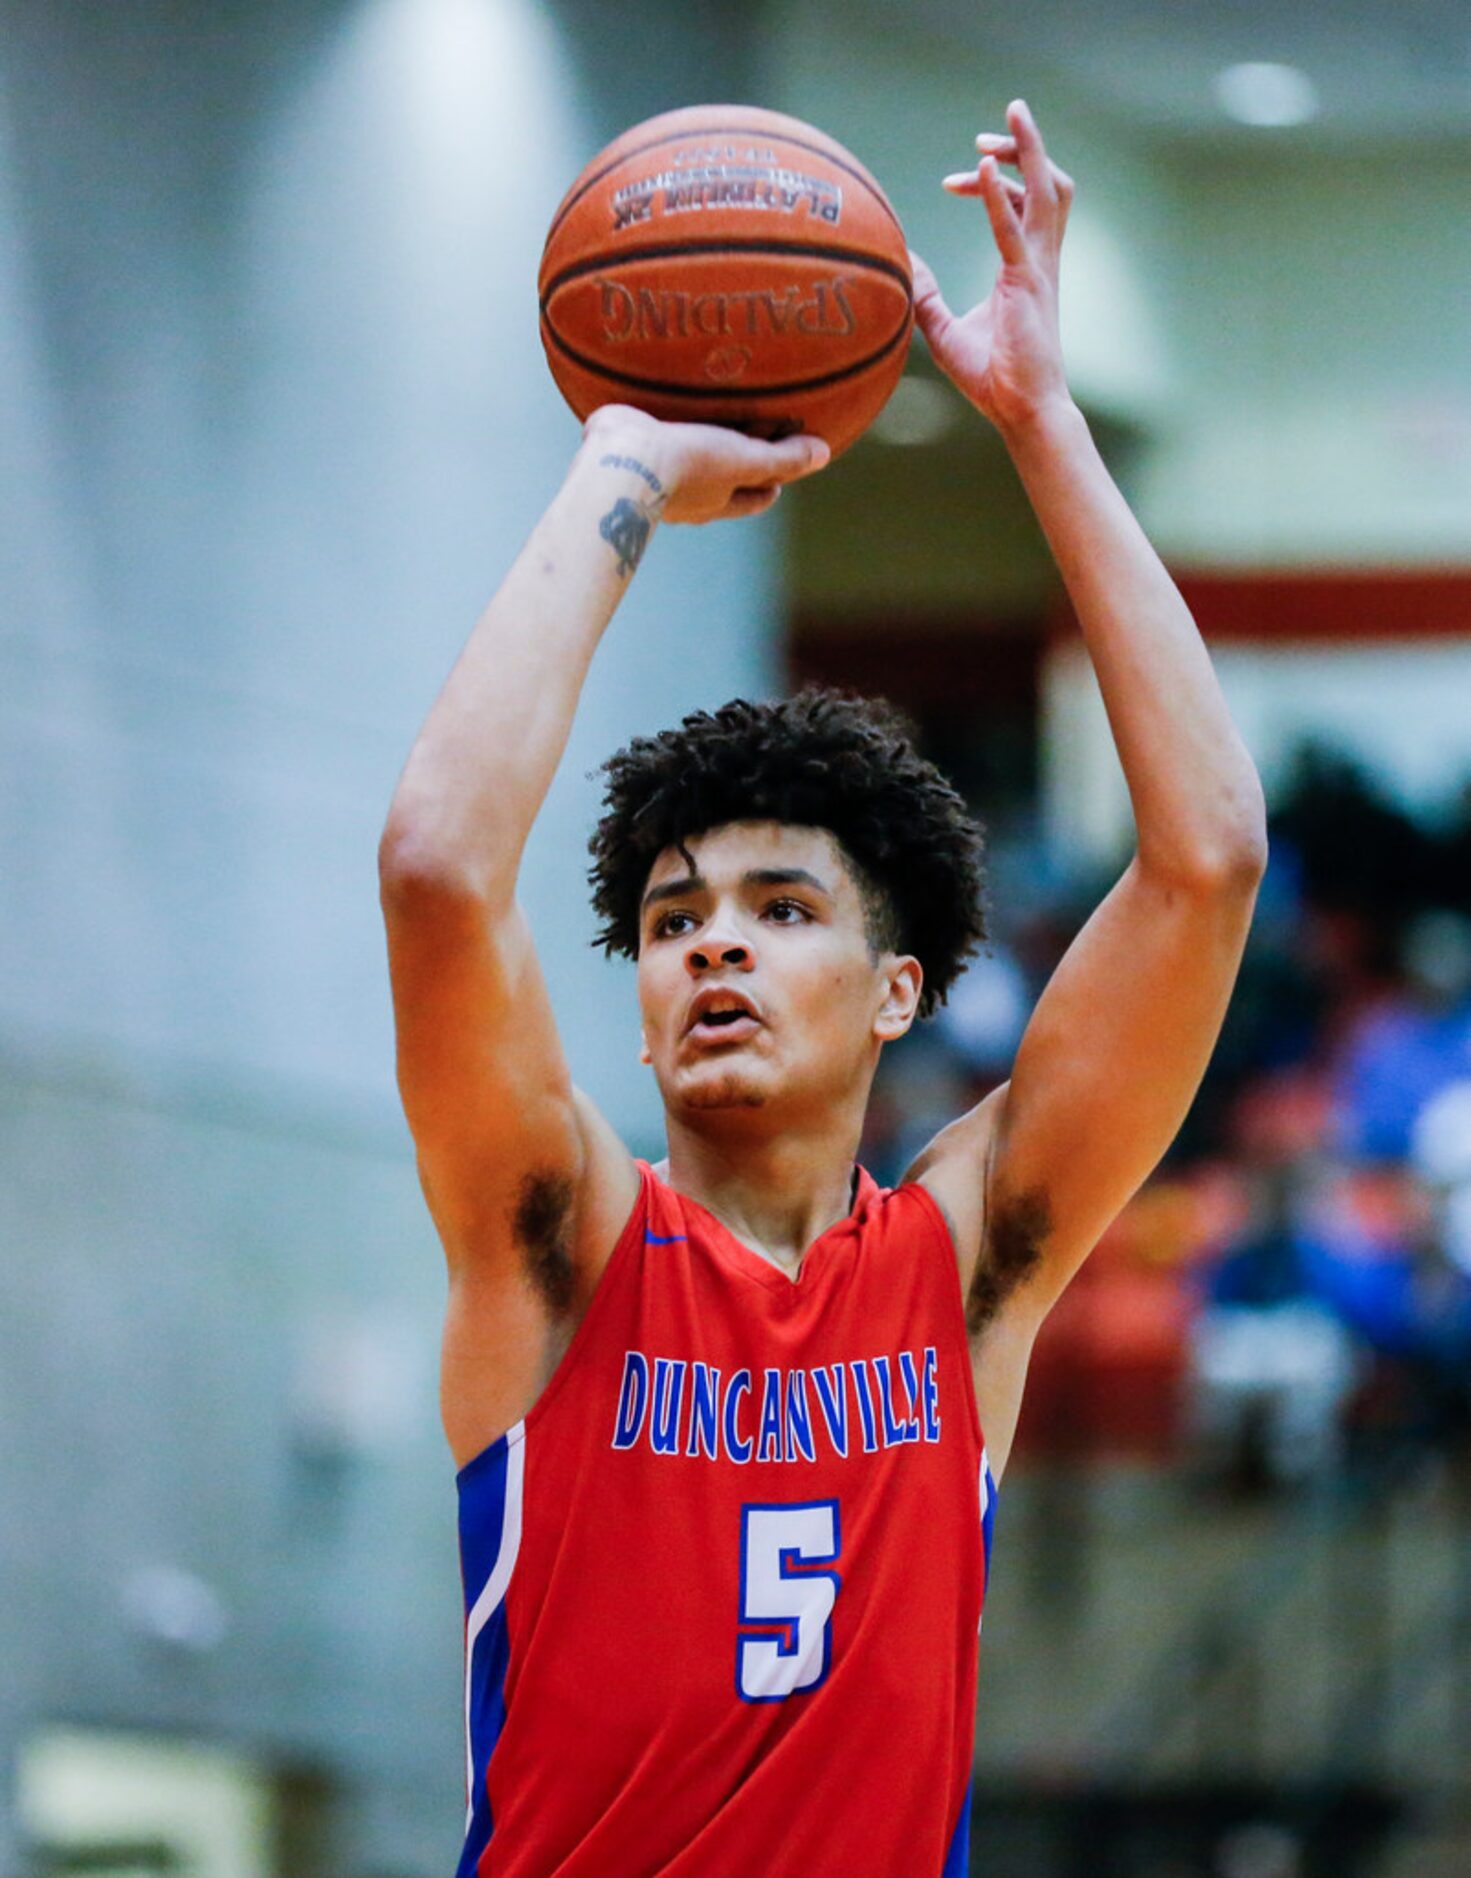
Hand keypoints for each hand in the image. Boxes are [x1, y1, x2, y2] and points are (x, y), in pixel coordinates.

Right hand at [581, 405, 829, 523]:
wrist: (623, 457)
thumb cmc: (689, 463)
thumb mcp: (744, 459)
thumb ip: (782, 459)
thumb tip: (823, 454)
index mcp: (718, 502)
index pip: (755, 498)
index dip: (773, 483)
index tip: (784, 467)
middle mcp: (689, 496)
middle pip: (726, 480)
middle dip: (745, 460)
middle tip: (761, 429)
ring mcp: (659, 478)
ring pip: (693, 461)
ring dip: (708, 443)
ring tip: (718, 414)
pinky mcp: (634, 454)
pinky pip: (662, 440)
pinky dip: (675, 426)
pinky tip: (672, 407)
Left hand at [912, 99, 1075, 437]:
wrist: (1021, 411)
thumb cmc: (993, 377)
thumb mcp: (944, 330)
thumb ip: (927, 295)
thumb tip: (903, 266)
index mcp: (1027, 267)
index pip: (1023, 205)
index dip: (995, 181)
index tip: (958, 177)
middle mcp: (1040, 260)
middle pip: (1048, 184)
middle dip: (1026, 147)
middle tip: (992, 129)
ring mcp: (1038, 269)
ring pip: (1049, 192)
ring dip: (1029, 151)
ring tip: (1010, 119)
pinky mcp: (1026, 285)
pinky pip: (1012, 231)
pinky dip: (995, 198)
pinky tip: (979, 170)